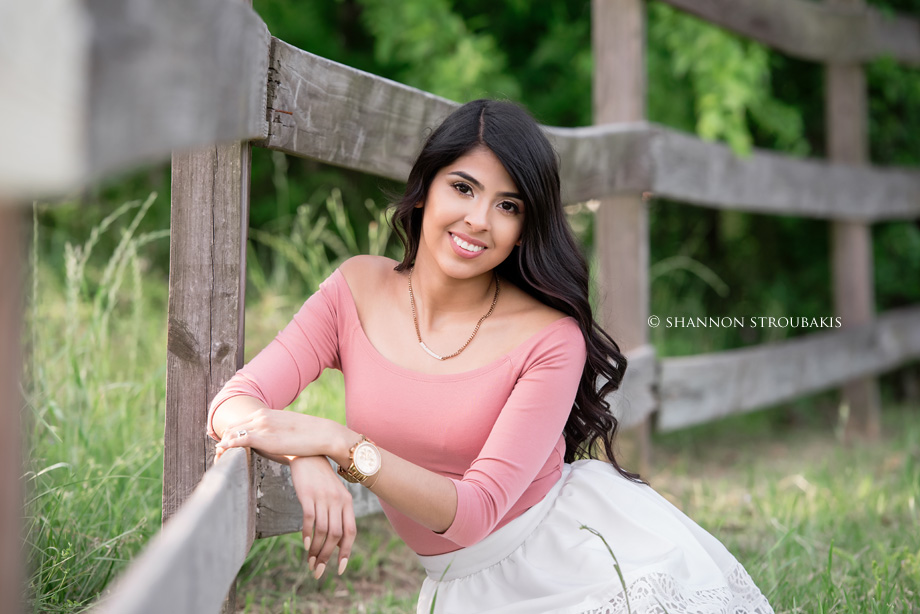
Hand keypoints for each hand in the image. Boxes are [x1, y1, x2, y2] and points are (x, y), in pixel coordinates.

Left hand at [215, 408, 344, 459]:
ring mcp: (261, 426)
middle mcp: (260, 416)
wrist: (323, 434)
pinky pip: (238, 441)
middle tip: (219, 457)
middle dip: (221, 441)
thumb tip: (270, 442)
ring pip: (231, 434)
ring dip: (222, 447)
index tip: (223, 448)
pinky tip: (222, 454)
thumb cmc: (308, 435)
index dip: (228, 436)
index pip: (238, 423)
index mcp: (265, 413)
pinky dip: (227, 447)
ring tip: (219, 460)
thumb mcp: (287, 430)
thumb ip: (274, 432)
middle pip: (231, 427)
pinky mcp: (264, 438)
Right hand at [290, 455, 356, 578]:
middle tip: (317, 570)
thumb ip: (337, 516)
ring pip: (323, 531)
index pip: (350, 532)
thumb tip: (335, 544)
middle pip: (336, 535)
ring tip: (309, 562)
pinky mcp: (308, 495)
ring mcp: (323, 498)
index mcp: (347, 502)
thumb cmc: (321, 479)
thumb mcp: (334, 495)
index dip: (346, 552)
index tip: (339, 569)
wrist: (308, 454)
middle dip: (326, 556)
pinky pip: (309, 519)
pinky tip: (305, 545)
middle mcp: (338, 501)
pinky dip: (307, 534)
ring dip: (316, 550)